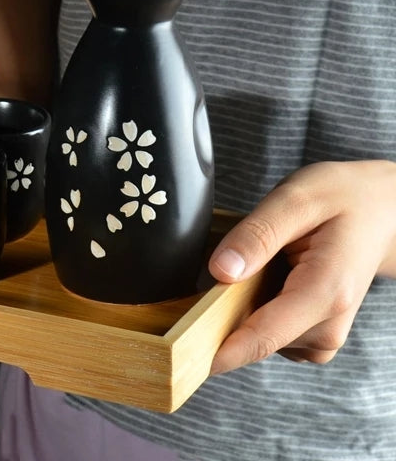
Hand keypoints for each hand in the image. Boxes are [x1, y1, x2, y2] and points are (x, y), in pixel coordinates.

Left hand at [208, 160, 395, 374]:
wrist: (380, 209)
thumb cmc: (340, 198)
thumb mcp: (294, 199)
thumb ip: (257, 236)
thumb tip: (219, 272)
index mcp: (326, 292)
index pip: (262, 336)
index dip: (217, 349)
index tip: (179, 355)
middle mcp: (329, 324)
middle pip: (255, 337)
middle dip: (225, 310)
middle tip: (233, 260)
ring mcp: (324, 333)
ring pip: (258, 334)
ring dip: (244, 303)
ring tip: (265, 258)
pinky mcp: (314, 333)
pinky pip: (268, 330)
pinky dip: (257, 305)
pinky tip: (271, 273)